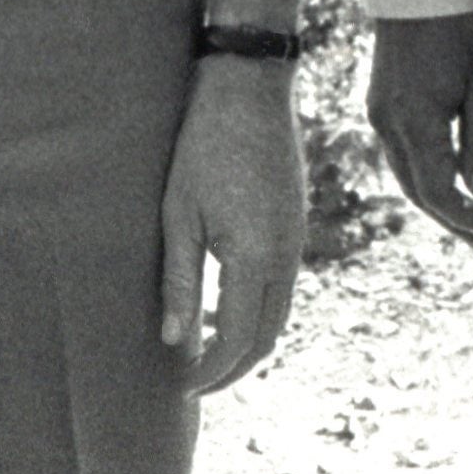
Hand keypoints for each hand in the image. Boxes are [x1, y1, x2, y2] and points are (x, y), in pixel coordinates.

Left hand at [158, 57, 305, 392]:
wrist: (249, 87)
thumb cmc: (204, 145)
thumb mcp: (179, 214)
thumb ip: (180, 280)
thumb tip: (174, 340)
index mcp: (256, 257)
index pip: (238, 339)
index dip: (212, 371)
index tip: (184, 386)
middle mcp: (287, 256)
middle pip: (268, 336)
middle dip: (234, 367)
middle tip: (197, 381)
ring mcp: (298, 239)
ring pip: (281, 313)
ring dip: (251, 340)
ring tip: (210, 351)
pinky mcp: (297, 222)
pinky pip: (286, 284)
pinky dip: (261, 309)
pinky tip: (230, 304)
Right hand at [366, 10, 472, 242]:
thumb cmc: (459, 30)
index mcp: (415, 121)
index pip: (435, 190)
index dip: (461, 218)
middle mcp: (388, 123)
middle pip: (414, 189)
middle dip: (446, 217)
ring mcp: (378, 113)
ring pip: (402, 172)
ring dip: (430, 197)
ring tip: (463, 214)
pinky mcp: (377, 103)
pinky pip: (396, 151)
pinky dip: (418, 172)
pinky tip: (441, 174)